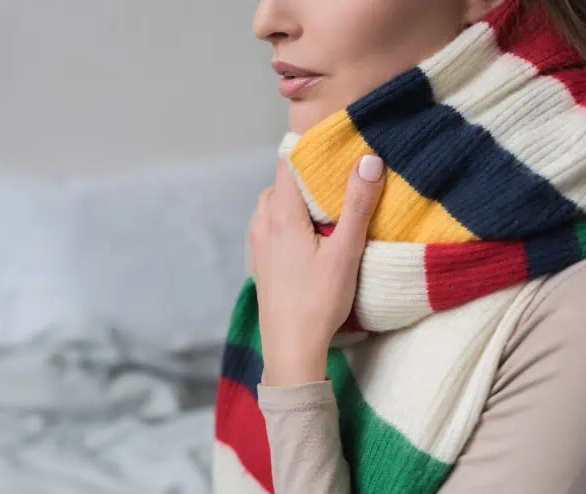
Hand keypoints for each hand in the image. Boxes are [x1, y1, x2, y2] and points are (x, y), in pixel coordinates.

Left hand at [249, 155, 384, 386]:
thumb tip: (368, 159)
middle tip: (339, 183)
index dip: (311, 151)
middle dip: (308, 177)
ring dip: (298, 201)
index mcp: (280, 214)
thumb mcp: (345, 252)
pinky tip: (311, 237)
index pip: (288, 162)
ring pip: (275, 204)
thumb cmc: (318, 302)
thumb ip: (357, 205)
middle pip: (282, 182)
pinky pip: (271, 225)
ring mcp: (257, 242)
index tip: (337, 148)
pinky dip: (289, 220)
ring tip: (328, 211)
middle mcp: (262, 222)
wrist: (290, 348)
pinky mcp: (259, 260)